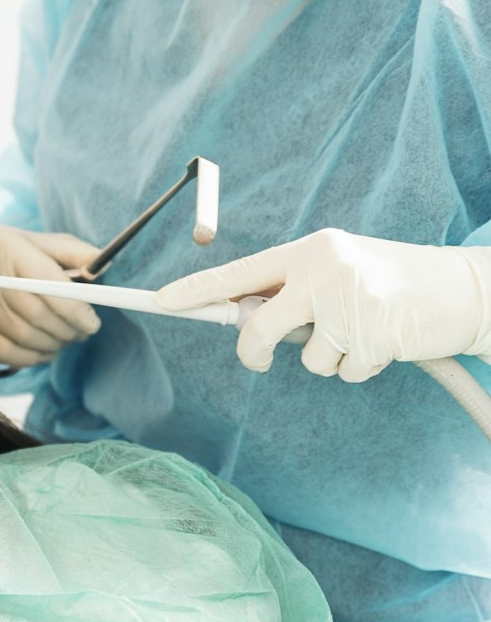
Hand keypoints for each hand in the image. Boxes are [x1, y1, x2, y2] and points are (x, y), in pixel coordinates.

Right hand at [0, 225, 102, 368]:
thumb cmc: (17, 257)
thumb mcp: (43, 244)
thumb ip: (74, 252)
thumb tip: (101, 264)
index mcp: (5, 243)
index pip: (46, 281)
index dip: (74, 307)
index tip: (92, 323)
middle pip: (35, 312)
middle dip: (67, 329)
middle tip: (82, 334)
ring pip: (23, 335)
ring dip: (53, 344)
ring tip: (65, 340)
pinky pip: (6, 353)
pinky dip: (32, 357)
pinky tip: (45, 351)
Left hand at [157, 230, 490, 379]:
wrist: (467, 289)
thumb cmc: (395, 284)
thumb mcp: (341, 273)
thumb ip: (296, 293)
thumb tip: (246, 323)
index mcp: (311, 249)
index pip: (243, 271)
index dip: (199, 290)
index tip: (161, 301)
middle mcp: (325, 268)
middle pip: (260, 325)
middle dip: (256, 352)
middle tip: (264, 359)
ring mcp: (350, 301)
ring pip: (308, 359)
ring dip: (333, 359)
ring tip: (367, 332)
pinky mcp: (375, 334)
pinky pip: (346, 372)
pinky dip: (363, 369)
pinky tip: (388, 343)